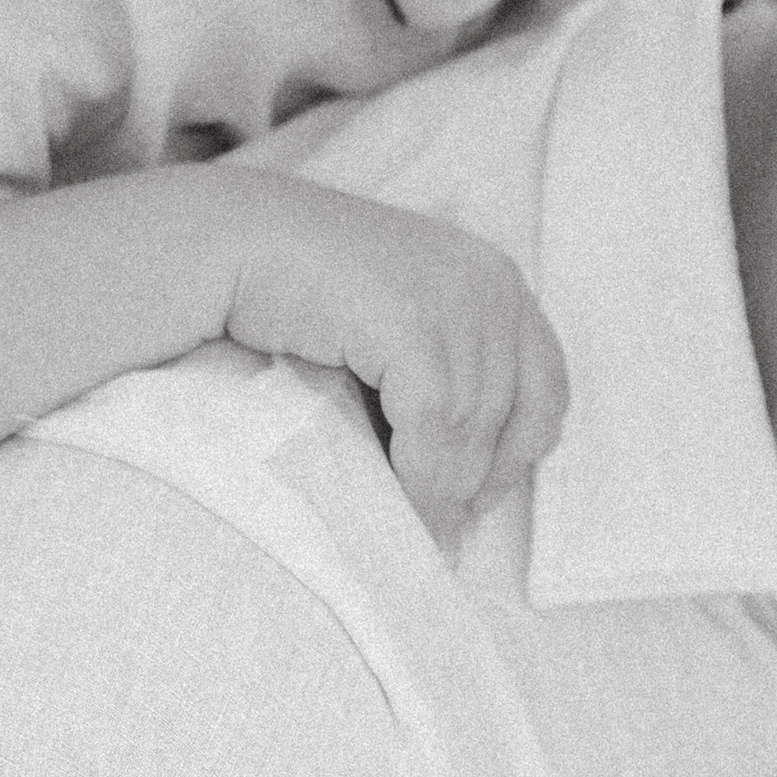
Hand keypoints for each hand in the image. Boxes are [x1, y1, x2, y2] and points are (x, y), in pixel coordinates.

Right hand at [221, 177, 568, 539]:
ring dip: (439, 487)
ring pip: (473, 429)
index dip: (518, 453)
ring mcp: (457, 297)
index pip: (547, 389)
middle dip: (479, 481)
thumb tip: (470, 499)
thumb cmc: (303, 302)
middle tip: (441, 529)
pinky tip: (390, 496)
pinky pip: (434, 424)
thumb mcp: (396, 336)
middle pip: (517, 415)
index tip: (478, 498)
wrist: (229, 247)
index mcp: (497, 282)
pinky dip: (416, 472)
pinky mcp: (415, 320)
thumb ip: (442, 385)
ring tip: (410, 524)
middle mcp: (492, 282)